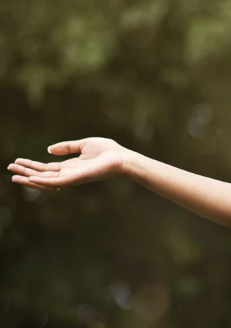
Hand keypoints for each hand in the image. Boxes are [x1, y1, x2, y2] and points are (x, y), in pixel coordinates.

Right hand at [8, 138, 130, 191]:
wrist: (122, 158)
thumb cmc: (108, 151)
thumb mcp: (83, 145)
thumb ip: (66, 147)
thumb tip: (49, 149)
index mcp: (70, 166)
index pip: (46, 168)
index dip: (31, 165)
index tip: (17, 161)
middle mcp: (69, 174)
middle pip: (42, 174)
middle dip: (25, 172)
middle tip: (9, 168)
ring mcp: (71, 178)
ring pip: (45, 180)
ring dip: (29, 177)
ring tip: (14, 175)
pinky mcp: (75, 179)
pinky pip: (55, 182)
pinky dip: (42, 181)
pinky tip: (30, 178)